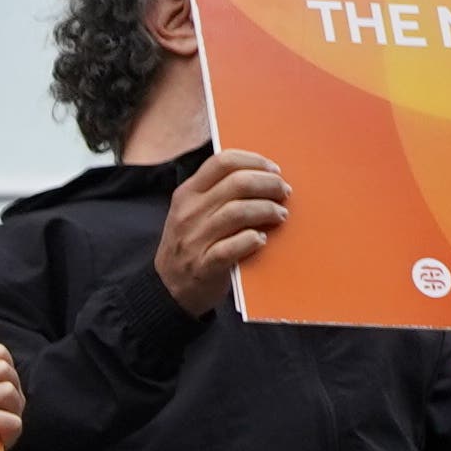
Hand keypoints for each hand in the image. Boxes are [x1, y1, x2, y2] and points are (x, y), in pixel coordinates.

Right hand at [153, 148, 290, 314]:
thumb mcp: (191, 211)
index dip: (254, 161)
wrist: (166, 289)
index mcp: (187, 194)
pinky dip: (252, 240)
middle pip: (237, 183)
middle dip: (269, 184)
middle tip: (284, 192)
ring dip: (267, 210)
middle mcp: (188, 213)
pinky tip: (261, 240)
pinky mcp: (204, 266)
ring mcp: (194, 240)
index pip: (222, 162)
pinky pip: (233, 247)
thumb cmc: (190, 244)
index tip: (273, 170)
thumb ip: (216, 192)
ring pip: (239, 212)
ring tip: (280, 215)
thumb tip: (262, 175)